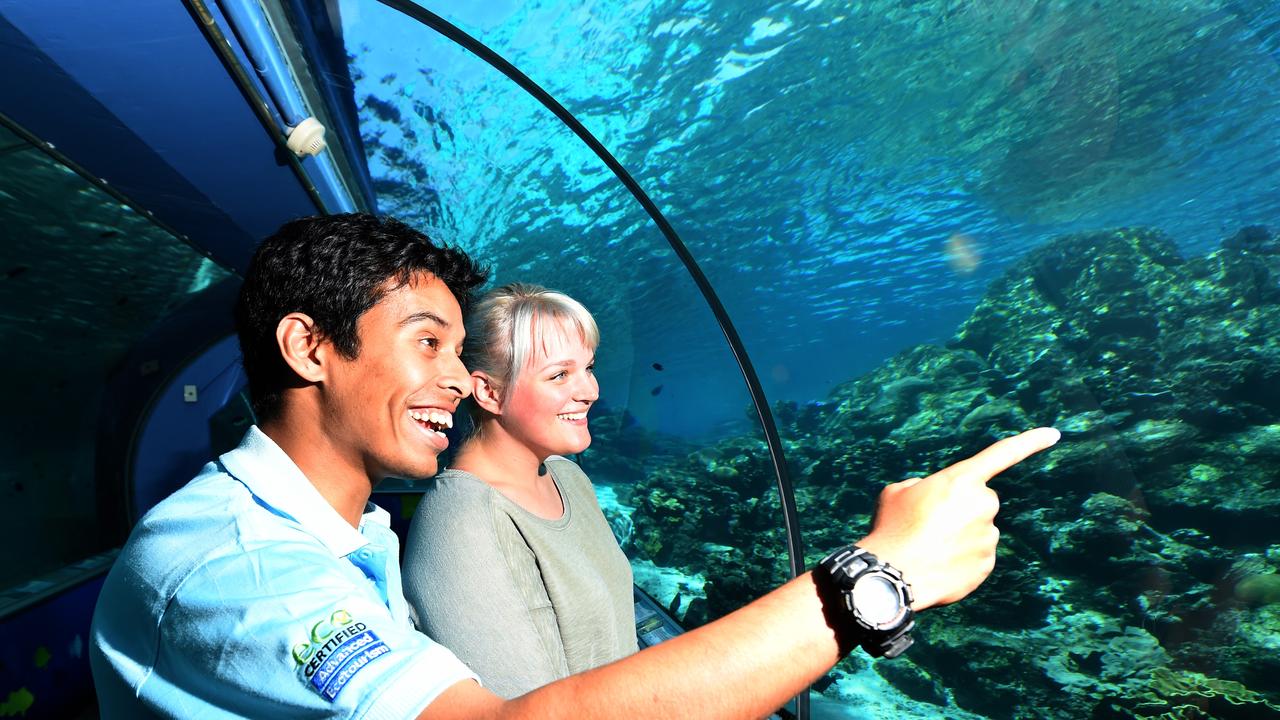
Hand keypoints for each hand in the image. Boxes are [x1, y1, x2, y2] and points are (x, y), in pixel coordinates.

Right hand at [856, 427, 1059, 610]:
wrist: (892, 576)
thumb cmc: (892, 529)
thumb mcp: (898, 492)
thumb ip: (924, 487)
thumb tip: (935, 499)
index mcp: (961, 480)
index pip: (1003, 454)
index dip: (1031, 442)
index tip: (1053, 434)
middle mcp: (982, 505)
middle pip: (980, 500)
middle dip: (962, 509)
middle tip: (929, 524)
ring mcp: (988, 536)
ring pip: (978, 530)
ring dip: (958, 535)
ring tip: (928, 547)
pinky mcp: (987, 564)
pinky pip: (977, 556)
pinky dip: (960, 559)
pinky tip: (938, 564)